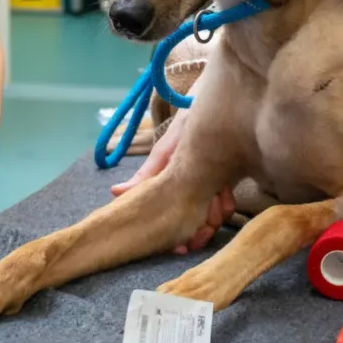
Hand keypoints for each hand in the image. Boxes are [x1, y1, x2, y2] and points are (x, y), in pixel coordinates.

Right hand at [110, 111, 235, 254]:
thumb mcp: (171, 144)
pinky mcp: (225, 180)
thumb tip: (115, 193)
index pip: (164, 216)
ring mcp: (205, 184)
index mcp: (167, 180)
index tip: (178, 247)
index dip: (170, 238)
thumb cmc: (192, 114)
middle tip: (206, 225)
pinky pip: (225, 205)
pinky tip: (226, 194)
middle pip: (189, 222)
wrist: (227, 95)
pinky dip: (226, 204)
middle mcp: (185, 186)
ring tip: (219, 200)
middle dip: (197, 228)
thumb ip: (149, 171)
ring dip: (214, 215)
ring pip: (208, 217)